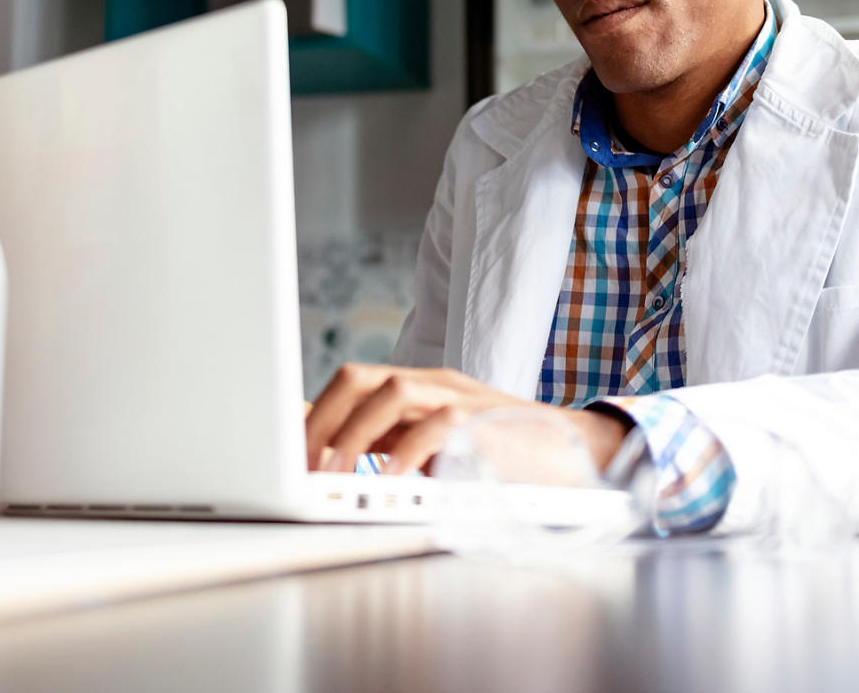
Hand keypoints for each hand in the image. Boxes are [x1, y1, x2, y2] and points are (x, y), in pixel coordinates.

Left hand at [303, 363, 631, 476]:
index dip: (313, 412)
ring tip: (333, 473)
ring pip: (392, 392)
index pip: (352, 381)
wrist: (574, 452)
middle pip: (361, 378)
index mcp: (418, 387)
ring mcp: (460, 398)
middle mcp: (434, 384)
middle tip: (302, 464)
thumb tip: (320, 448)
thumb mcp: (432, 447)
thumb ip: (386, 442)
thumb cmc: (498, 455)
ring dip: (354, 434)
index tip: (284, 450)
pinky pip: (436, 427)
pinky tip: (386, 480)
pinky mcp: (485, 422)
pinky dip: (405, 453)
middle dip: (323, 420)